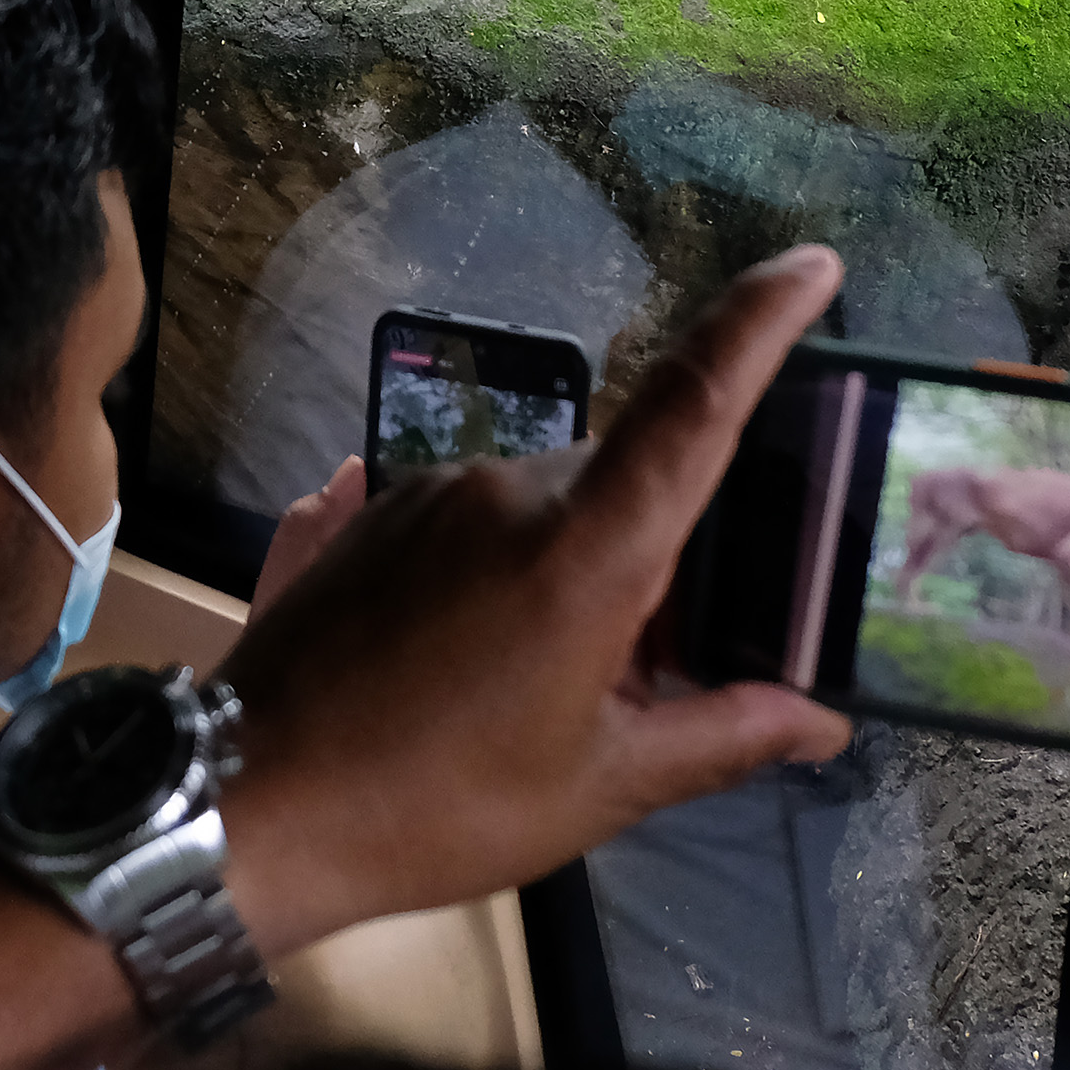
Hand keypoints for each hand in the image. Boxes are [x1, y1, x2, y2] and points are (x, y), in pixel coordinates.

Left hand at [212, 247, 853, 953]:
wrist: (250, 804)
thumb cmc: (437, 804)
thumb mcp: (601, 785)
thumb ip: (721, 735)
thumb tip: (820, 718)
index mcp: (581, 548)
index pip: (693, 402)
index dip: (759, 322)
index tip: (816, 266)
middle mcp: (507, 488)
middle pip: (630, 480)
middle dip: (668, 553)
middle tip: (671, 662)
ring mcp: (430, 491)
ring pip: (555, 505)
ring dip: (585, 569)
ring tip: (562, 686)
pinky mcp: (379, 512)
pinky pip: (484, 519)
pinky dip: (519, 571)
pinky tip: (492, 663)